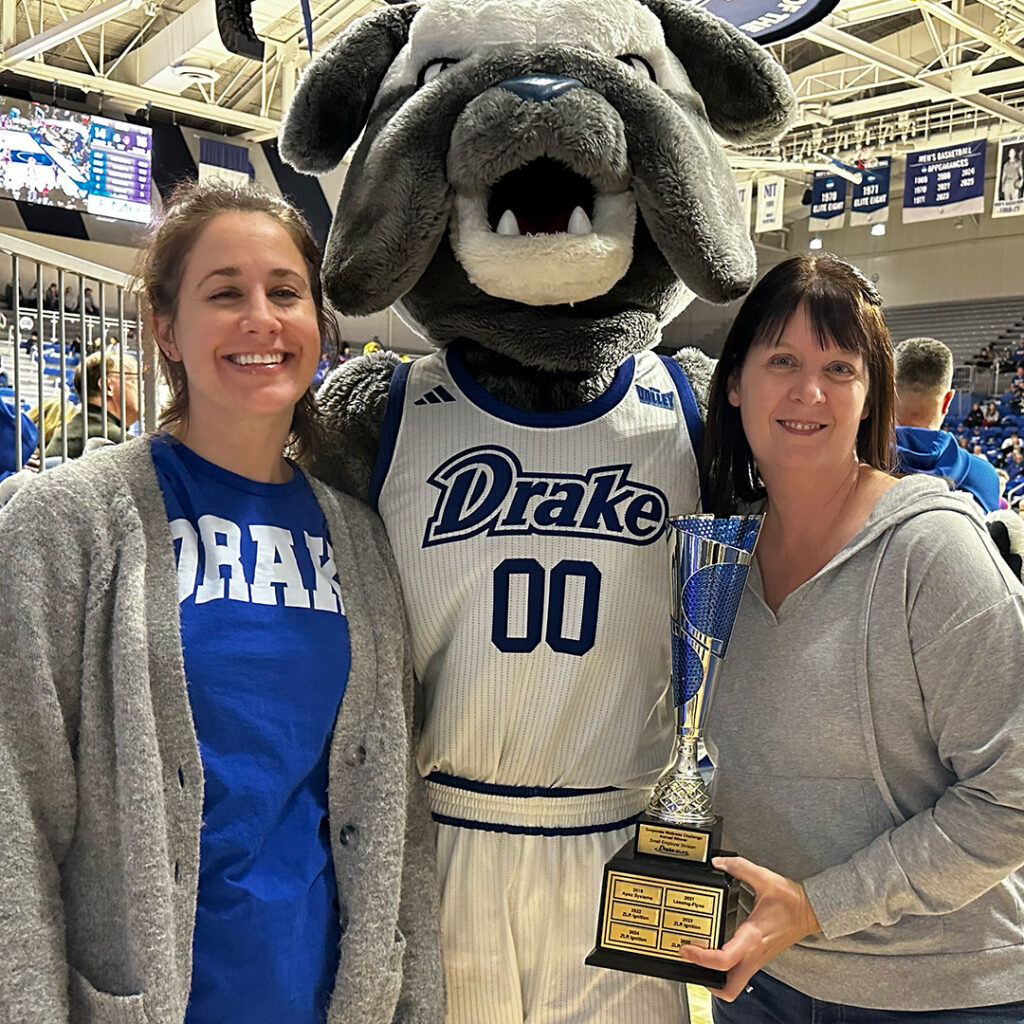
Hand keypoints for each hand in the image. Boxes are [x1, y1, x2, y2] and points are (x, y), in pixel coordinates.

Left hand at [678, 855, 820, 1001]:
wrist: (811, 911)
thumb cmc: (791, 899)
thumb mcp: (764, 878)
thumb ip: (739, 867)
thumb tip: (718, 862)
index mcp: (752, 937)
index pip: (724, 959)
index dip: (702, 958)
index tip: (687, 948)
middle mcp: (754, 954)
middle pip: (729, 989)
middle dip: (706, 980)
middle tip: (690, 960)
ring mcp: (757, 960)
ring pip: (734, 985)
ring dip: (715, 978)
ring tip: (698, 958)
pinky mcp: (759, 959)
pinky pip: (738, 974)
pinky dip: (724, 970)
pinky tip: (714, 952)